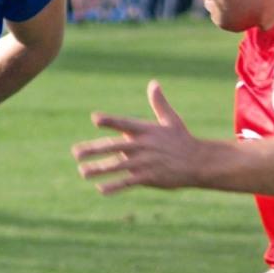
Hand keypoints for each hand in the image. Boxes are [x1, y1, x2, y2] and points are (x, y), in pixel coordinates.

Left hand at [73, 80, 205, 193]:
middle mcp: (143, 146)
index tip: (95, 119)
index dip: (110, 121)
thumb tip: (154, 83)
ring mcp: (145, 163)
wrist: (198, 162)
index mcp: (145, 130)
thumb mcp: (171, 120)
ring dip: (99, 169)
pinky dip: (115, 186)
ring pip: (117, 166)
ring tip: (82, 172)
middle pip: (114, 147)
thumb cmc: (182, 140)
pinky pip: (128, 183)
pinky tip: (101, 189)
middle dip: (94, 150)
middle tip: (76, 153)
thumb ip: (158, 103)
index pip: (124, 124)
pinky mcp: (149, 178)